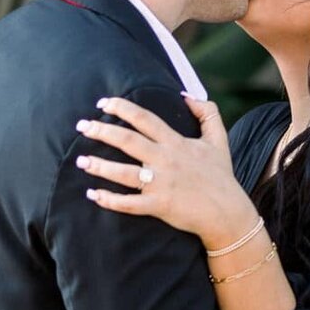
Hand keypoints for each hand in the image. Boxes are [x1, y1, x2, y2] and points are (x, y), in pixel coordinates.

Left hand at [76, 93, 259, 247]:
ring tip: (80, 161)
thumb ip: (207, 112)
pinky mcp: (159, 206)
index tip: (104, 103)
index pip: (145, 119)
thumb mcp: (219, 140)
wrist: (228, 213)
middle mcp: (166, 160)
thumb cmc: (221, 176)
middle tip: (82, 126)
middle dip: (102, 131)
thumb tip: (187, 95)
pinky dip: (110, 200)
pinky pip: (129, 204)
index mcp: (177, 143)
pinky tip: (93, 194)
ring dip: (99, 166)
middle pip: (128, 141)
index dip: (123, 108)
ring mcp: (161, 184)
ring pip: (123, 173)